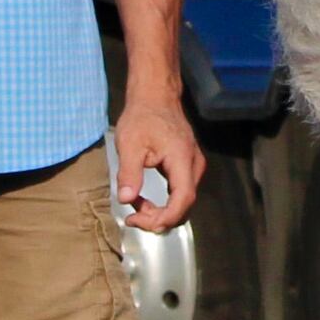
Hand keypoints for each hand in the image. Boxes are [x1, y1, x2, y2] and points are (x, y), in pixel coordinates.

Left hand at [108, 90, 203, 233]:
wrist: (155, 97)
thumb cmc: (143, 116)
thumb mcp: (130, 144)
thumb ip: (129, 173)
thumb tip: (125, 199)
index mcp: (182, 160)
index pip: (183, 200)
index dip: (165, 217)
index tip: (140, 221)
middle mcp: (194, 166)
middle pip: (184, 206)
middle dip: (159, 218)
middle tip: (133, 217)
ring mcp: (193, 167)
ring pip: (182, 202)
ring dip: (160, 211)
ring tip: (136, 206)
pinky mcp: (187, 167)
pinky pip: (179, 193)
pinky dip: (163, 203)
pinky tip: (144, 199)